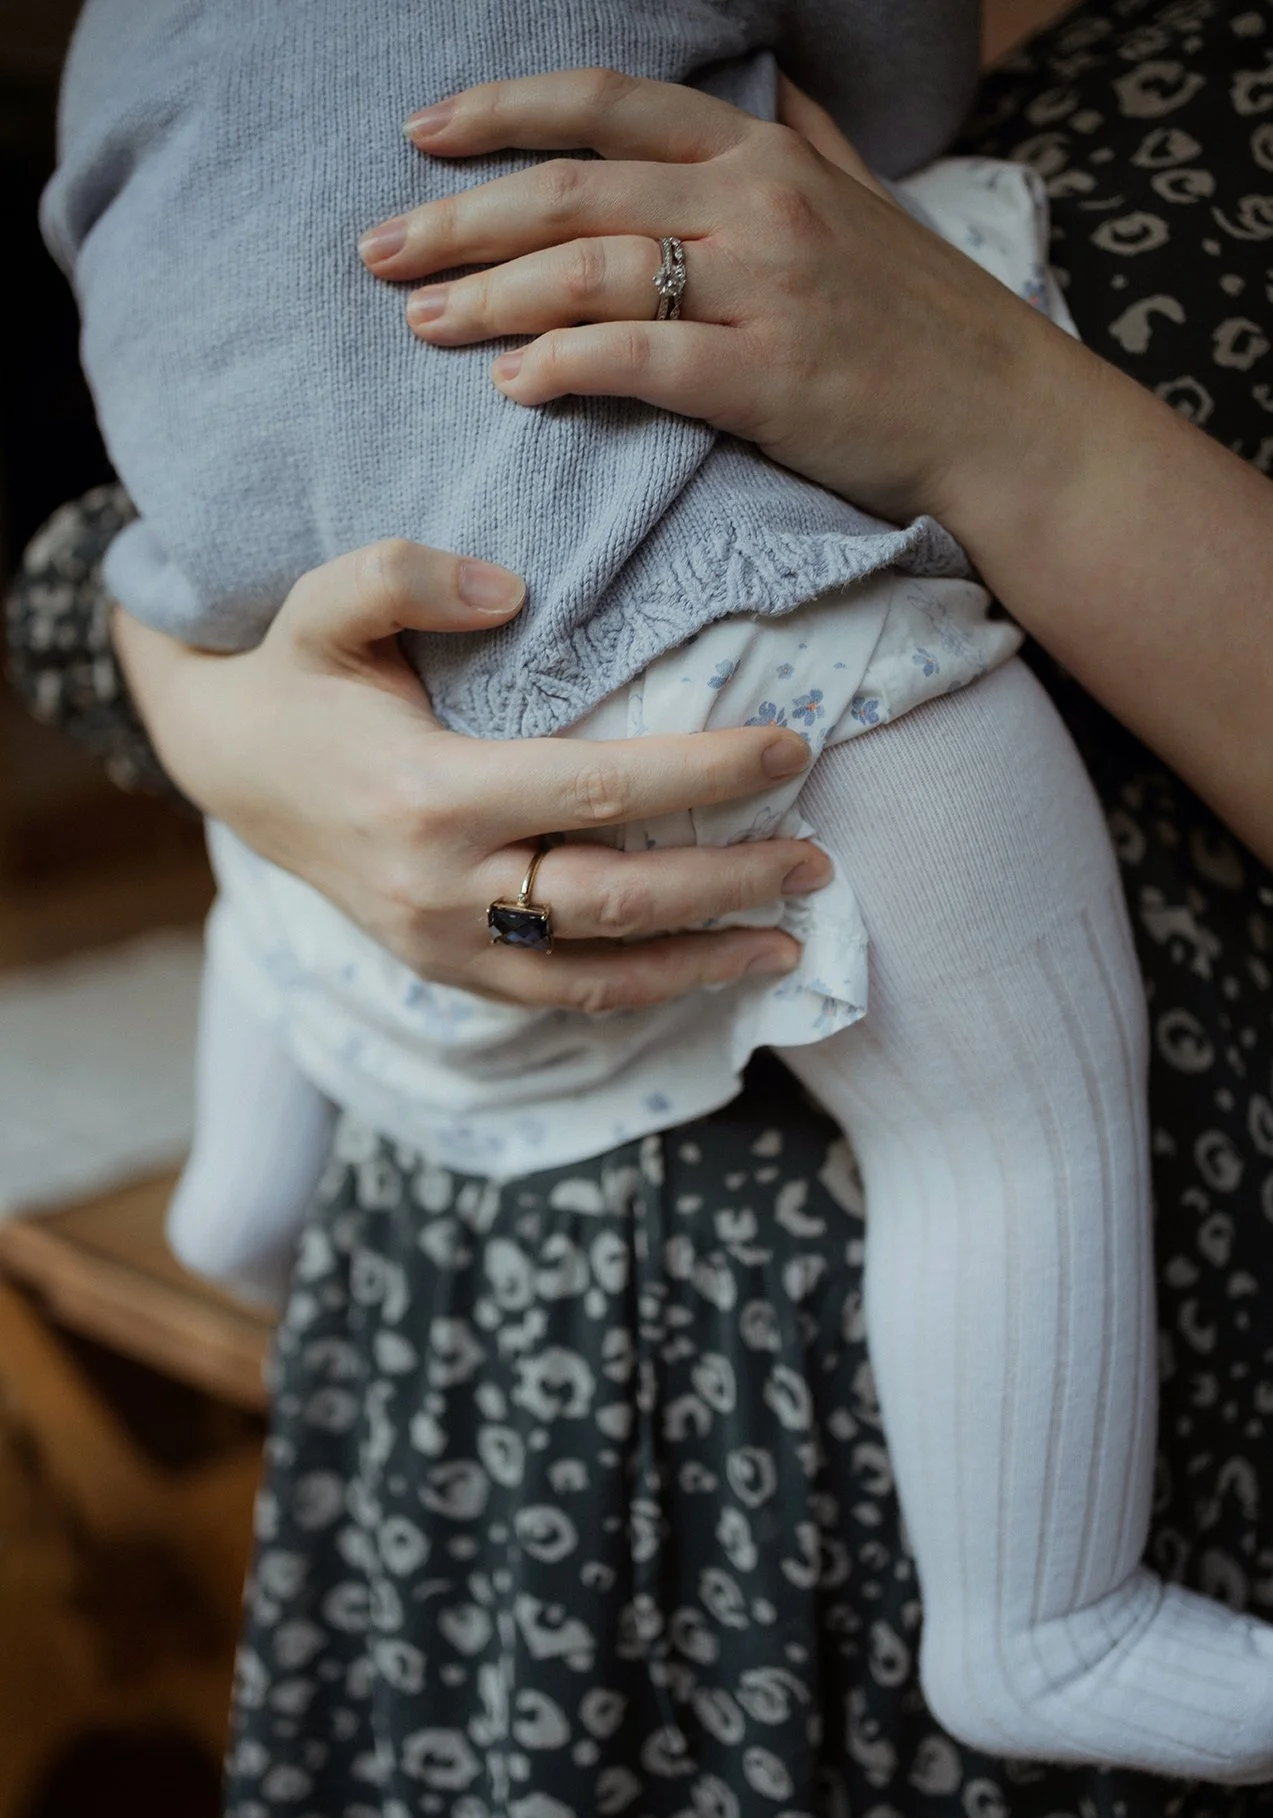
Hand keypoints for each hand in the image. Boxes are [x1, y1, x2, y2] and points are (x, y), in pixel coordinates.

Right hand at [114, 539, 826, 1010]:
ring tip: (786, 942)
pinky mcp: (444, 970)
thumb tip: (511, 589)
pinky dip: (639, 991)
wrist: (231, 767)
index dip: (705, 773)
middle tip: (817, 857)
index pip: (598, 790)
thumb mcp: (326, 601)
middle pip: (617, 898)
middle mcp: (440, 887)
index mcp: (429, 794)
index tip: (790, 747)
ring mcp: (441, 944)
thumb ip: (405, 574)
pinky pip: (557, 996)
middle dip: (729, 880)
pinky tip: (703, 971)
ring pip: (596, 974)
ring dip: (700, 962)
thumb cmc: (300, 675)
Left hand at [358, 69, 1065, 529]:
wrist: (1005, 415)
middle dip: (459, 216)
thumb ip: (800, 140)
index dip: (502, 111)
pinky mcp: (767, 378)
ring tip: (420, 322)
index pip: (607, 107)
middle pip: (570, 191)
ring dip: (489, 297)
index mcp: (761, 154)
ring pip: (588, 273)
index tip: (422, 134)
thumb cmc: (921, 320)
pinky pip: (637, 360)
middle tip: (379, 249)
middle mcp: (754, 203)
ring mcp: (762, 289)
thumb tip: (763, 87)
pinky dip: (562, 366)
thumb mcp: (863, 199)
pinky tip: (510, 384)